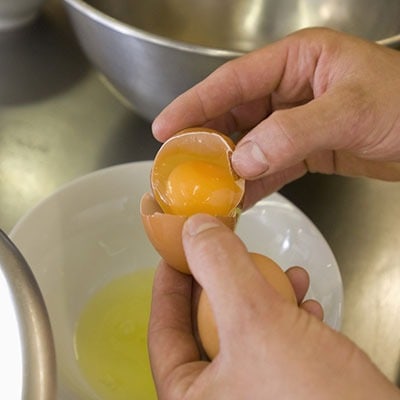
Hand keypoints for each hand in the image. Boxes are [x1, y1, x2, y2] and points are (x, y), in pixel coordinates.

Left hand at [148, 214, 399, 399]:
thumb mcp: (257, 322)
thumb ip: (220, 269)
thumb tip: (193, 230)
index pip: (164, 330)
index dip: (169, 283)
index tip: (179, 251)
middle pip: (207, 326)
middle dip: (228, 284)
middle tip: (234, 254)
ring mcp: (253, 398)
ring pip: (247, 331)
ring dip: (267, 296)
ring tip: (289, 277)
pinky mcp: (287, 393)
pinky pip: (277, 346)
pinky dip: (292, 319)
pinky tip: (310, 308)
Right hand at [152, 28, 399, 206]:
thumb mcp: (351, 111)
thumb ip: (292, 133)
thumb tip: (243, 160)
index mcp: (297, 62)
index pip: (233, 81)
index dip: (195, 104)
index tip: (164, 127)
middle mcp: (291, 89)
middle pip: (235, 114)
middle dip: (206, 140)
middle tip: (178, 164)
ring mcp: (296, 121)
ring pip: (249, 143)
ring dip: (228, 166)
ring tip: (204, 187)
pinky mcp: (305, 149)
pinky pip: (270, 165)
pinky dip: (254, 182)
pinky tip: (239, 197)